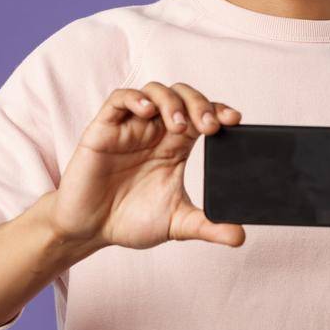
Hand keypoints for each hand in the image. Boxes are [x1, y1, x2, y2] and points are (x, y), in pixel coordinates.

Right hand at [49, 81, 245, 253]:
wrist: (89, 231)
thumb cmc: (130, 221)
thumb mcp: (177, 224)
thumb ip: (208, 227)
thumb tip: (240, 237)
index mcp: (177, 146)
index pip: (203, 115)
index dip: (219, 111)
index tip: (234, 121)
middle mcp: (156, 131)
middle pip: (184, 97)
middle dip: (201, 104)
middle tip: (209, 126)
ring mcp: (131, 128)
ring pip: (156, 91)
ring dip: (172, 102)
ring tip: (179, 125)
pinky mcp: (104, 130)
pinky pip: (119, 99)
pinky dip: (135, 99)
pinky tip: (147, 112)